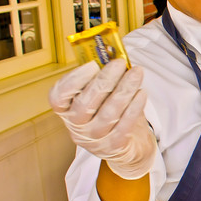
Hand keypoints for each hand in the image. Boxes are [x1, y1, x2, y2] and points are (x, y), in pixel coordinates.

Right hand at [48, 59, 155, 179]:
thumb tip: (113, 53)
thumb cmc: (111, 113)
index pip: (58, 97)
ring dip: (124, 90)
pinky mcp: (114, 147)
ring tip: (137, 73)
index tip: (92, 64)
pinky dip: (134, 108)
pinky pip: (124, 126)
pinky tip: (141, 93)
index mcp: (66, 110)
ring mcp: (94, 139)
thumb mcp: (102, 95)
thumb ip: (102, 77)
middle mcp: (76, 126)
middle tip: (120, 63)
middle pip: (86, 104)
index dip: (73, 80)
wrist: (128, 146)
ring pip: (108, 114)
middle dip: (105, 80)